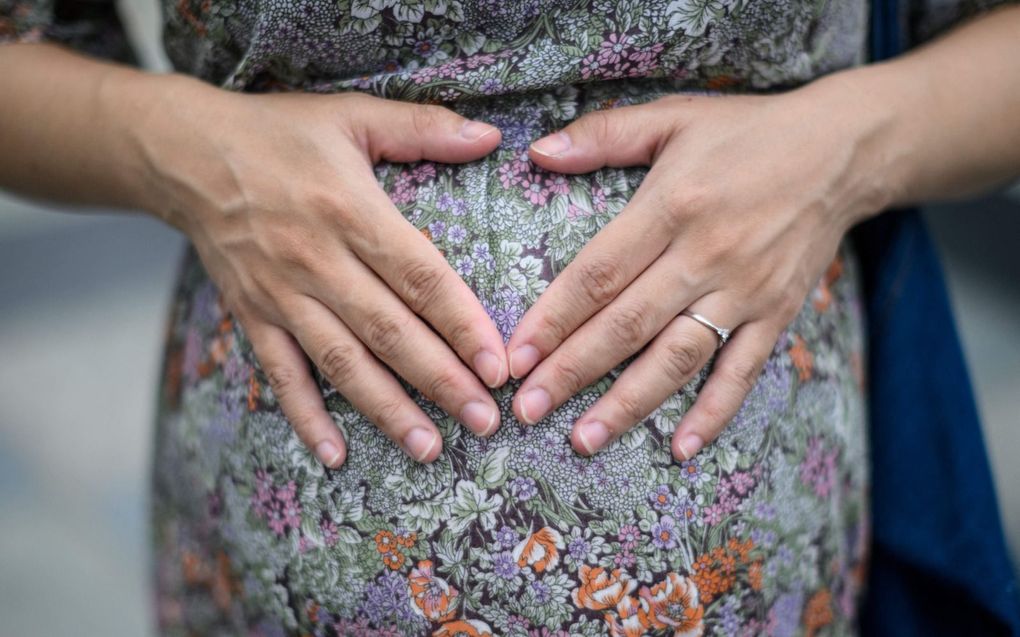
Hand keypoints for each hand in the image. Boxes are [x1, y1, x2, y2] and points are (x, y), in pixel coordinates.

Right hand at [139, 80, 509, 467]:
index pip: (420, 277)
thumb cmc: (278, 133)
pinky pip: (280, 374)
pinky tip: (334, 455)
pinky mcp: (252, 315)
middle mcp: (317, 261)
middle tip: (485, 421)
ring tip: (430, 449)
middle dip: (442, 382)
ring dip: (388, 410)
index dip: (462, 324)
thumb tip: (490, 136)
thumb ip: (424, 126)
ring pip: (342, 363)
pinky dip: (306, 416)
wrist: (186, 153)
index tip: (498, 366)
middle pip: (390, 332)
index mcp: (350, 211)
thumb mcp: (353, 114)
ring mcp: (281, 295)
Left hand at [505, 86, 886, 460]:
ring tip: (584, 441)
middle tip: (527, 410)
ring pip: (677, 358)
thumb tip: (536, 152)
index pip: (599, 274)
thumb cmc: (746, 132)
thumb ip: (603, 134)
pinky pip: (742, 371)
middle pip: (628, 325)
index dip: (553, 318)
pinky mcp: (777, 314)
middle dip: (572, 372)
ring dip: (629, 404)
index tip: (514, 356)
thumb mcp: (672, 117)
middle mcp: (705, 255)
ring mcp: (744, 291)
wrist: (842, 150)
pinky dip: (713, 413)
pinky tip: (680, 449)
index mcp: (671, 206)